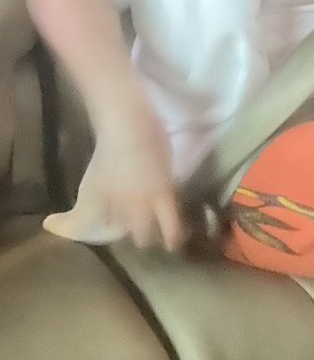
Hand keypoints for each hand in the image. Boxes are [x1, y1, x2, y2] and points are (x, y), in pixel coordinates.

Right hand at [47, 108, 185, 251]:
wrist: (124, 120)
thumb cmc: (153, 134)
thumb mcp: (168, 168)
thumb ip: (166, 192)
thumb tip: (166, 208)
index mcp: (162, 195)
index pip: (171, 232)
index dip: (174, 240)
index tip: (174, 239)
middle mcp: (139, 205)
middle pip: (143, 238)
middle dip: (148, 235)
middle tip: (149, 227)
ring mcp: (114, 202)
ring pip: (120, 231)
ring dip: (124, 226)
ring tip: (126, 218)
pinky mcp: (94, 195)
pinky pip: (93, 217)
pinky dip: (97, 218)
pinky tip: (97, 215)